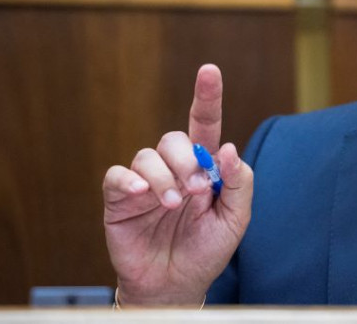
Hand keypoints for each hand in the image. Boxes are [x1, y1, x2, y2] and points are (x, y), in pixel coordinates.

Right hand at [102, 64, 252, 305]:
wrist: (177, 286)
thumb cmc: (207, 249)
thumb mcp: (236, 219)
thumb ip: (239, 182)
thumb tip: (228, 148)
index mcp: (203, 167)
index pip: (205, 124)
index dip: (207, 96)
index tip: (210, 70)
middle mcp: (173, 168)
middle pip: (174, 139)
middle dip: (187, 161)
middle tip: (198, 191)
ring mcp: (145, 182)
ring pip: (147, 155)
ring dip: (164, 177)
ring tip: (175, 205)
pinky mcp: (120, 199)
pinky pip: (117, 175)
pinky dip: (129, 180)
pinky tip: (141, 194)